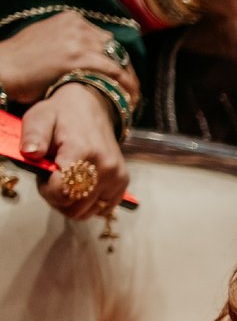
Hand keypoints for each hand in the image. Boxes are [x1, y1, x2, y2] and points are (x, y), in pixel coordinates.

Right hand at [0, 13, 138, 104]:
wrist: (3, 66)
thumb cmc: (21, 59)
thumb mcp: (47, 40)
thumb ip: (68, 43)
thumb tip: (86, 56)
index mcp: (71, 20)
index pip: (106, 40)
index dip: (118, 60)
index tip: (124, 77)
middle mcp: (78, 26)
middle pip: (115, 49)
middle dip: (125, 70)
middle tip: (131, 90)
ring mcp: (78, 40)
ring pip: (118, 60)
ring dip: (129, 81)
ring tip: (132, 98)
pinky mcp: (78, 57)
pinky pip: (114, 71)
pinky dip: (126, 85)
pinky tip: (130, 99)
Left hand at [19, 84, 128, 217]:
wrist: (91, 108)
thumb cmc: (61, 115)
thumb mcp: (40, 117)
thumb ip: (33, 136)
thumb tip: (30, 153)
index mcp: (83, 151)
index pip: (64, 191)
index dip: (47, 190)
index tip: (43, 176)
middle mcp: (106, 167)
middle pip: (75, 207)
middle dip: (57, 199)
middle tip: (52, 179)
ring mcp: (117, 177)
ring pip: (87, 212)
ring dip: (71, 203)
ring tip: (65, 181)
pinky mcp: (122, 183)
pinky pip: (101, 209)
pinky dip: (87, 204)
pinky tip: (80, 186)